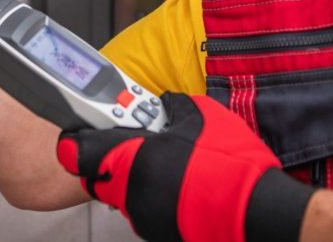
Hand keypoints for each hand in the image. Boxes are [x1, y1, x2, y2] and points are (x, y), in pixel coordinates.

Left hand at [56, 93, 314, 241]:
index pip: (74, 152)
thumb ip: (173, 107)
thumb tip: (166, 103)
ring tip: (166, 162)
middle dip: (108, 159)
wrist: (257, 212)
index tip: (86, 129)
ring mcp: (142, 217)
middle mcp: (128, 192)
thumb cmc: (229, 164)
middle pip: (96, 175)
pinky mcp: (158, 233)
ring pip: (121, 193)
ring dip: (134, 177)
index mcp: (130, 159)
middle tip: (132, 143)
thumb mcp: (201, 116)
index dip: (77, 139)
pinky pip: (144, 208)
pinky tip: (180, 184)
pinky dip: (154, 196)